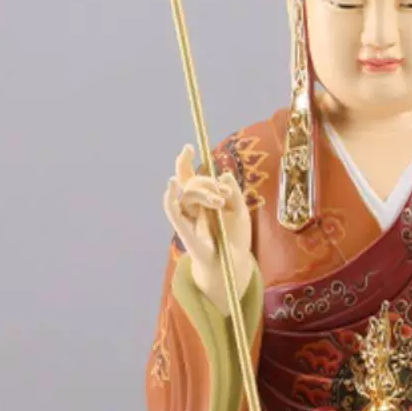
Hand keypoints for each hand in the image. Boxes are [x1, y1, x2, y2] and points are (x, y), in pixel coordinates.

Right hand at [162, 144, 254, 312]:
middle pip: (193, 182)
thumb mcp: (240, 211)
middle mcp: (193, 206)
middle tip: (224, 195)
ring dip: (204, 192)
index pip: (190, 176)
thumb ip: (234, 192)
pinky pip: (173, 212)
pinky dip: (170, 198)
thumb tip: (224, 174)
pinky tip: (172, 186)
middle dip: (208, 182)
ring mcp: (188, 217)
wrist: (233, 263)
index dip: (185, 161)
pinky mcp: (185, 229)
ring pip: (189, 194)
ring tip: (220, 201)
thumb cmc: (235, 238)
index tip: (189, 147)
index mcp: (204, 199)